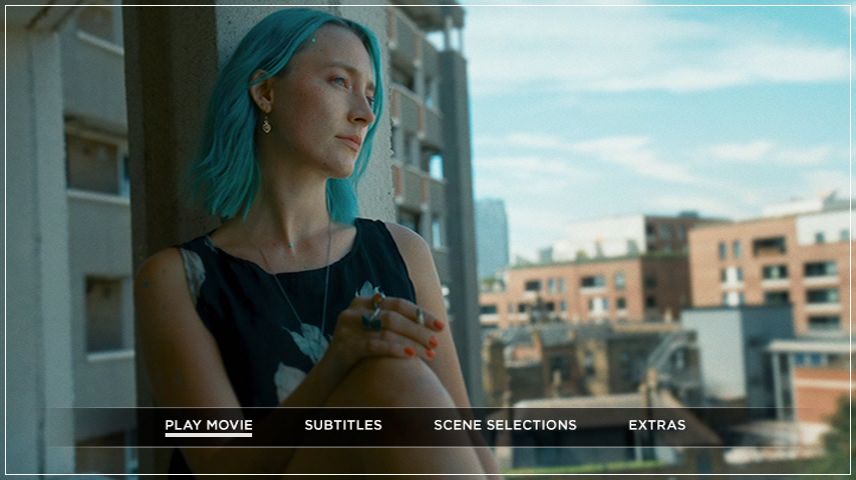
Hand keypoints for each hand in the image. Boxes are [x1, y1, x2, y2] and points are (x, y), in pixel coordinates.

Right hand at [325, 293, 445, 374]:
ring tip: (429, 353)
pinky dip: (396, 349)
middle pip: (394, 316)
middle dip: (419, 330)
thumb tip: (428, 324)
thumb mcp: (374, 333)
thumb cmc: (358, 354)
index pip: (398, 303)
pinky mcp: (344, 345)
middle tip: (437, 342)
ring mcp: (347, 327)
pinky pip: (375, 345)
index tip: (441, 326)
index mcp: (363, 302)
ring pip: (387, 330)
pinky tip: (411, 356)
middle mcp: (353, 310)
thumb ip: (393, 323)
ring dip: (412, 342)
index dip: (421, 314)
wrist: (329, 375)